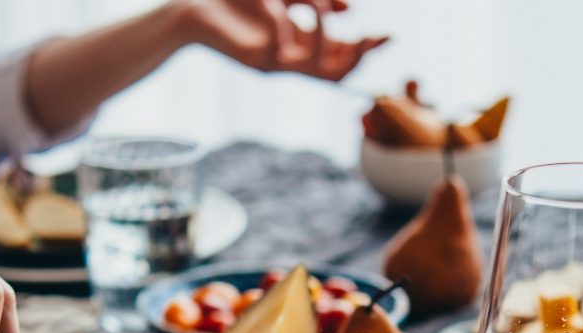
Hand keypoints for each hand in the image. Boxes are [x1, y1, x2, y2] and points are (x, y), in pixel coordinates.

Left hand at [182, 0, 388, 81]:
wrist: (194, 8)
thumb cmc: (241, 2)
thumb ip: (318, 1)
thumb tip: (349, 8)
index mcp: (301, 46)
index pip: (342, 56)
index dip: (366, 49)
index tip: (388, 36)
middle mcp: (291, 61)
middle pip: (334, 75)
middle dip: (355, 57)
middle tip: (366, 36)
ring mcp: (273, 65)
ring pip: (312, 68)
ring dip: (322, 34)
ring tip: (317, 3)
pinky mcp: (254, 62)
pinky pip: (279, 48)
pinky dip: (282, 21)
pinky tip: (273, 3)